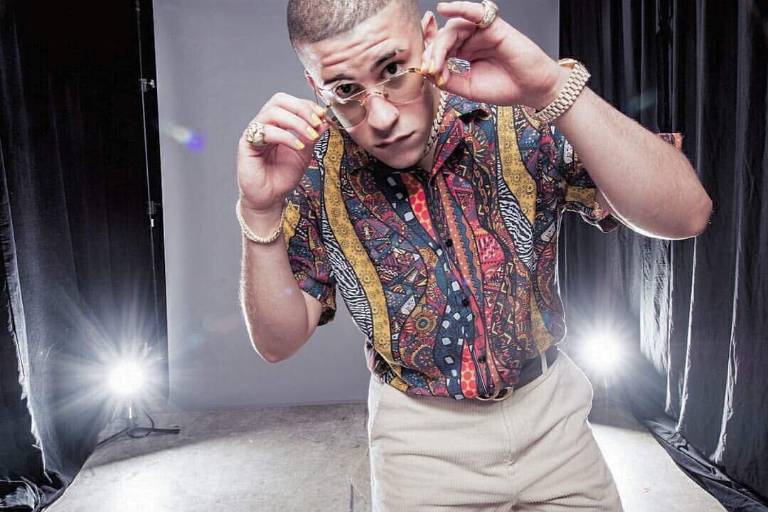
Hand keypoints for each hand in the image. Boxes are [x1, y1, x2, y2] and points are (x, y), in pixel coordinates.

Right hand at [237, 92, 329, 213]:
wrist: (269, 197)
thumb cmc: (282, 176)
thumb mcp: (304, 154)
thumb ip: (312, 136)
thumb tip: (324, 120)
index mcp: (277, 123)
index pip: (290, 102)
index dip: (307, 105)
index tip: (323, 116)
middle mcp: (264, 124)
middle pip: (279, 100)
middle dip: (302, 109)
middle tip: (316, 123)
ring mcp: (254, 132)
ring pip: (273, 112)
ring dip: (296, 122)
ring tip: (311, 137)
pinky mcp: (246, 144)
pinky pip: (265, 131)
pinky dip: (286, 136)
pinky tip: (298, 146)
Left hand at [421, 1, 568, 108]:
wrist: (531, 90)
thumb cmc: (504, 88)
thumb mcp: (467, 88)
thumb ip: (448, 79)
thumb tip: (427, 71)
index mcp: (463, 53)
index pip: (439, 47)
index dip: (428, 54)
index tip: (423, 69)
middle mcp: (470, 40)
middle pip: (443, 37)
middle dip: (433, 52)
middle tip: (430, 69)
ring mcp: (481, 32)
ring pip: (453, 28)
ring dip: (441, 44)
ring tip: (438, 62)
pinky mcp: (493, 26)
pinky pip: (473, 12)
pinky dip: (459, 8)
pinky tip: (444, 9)